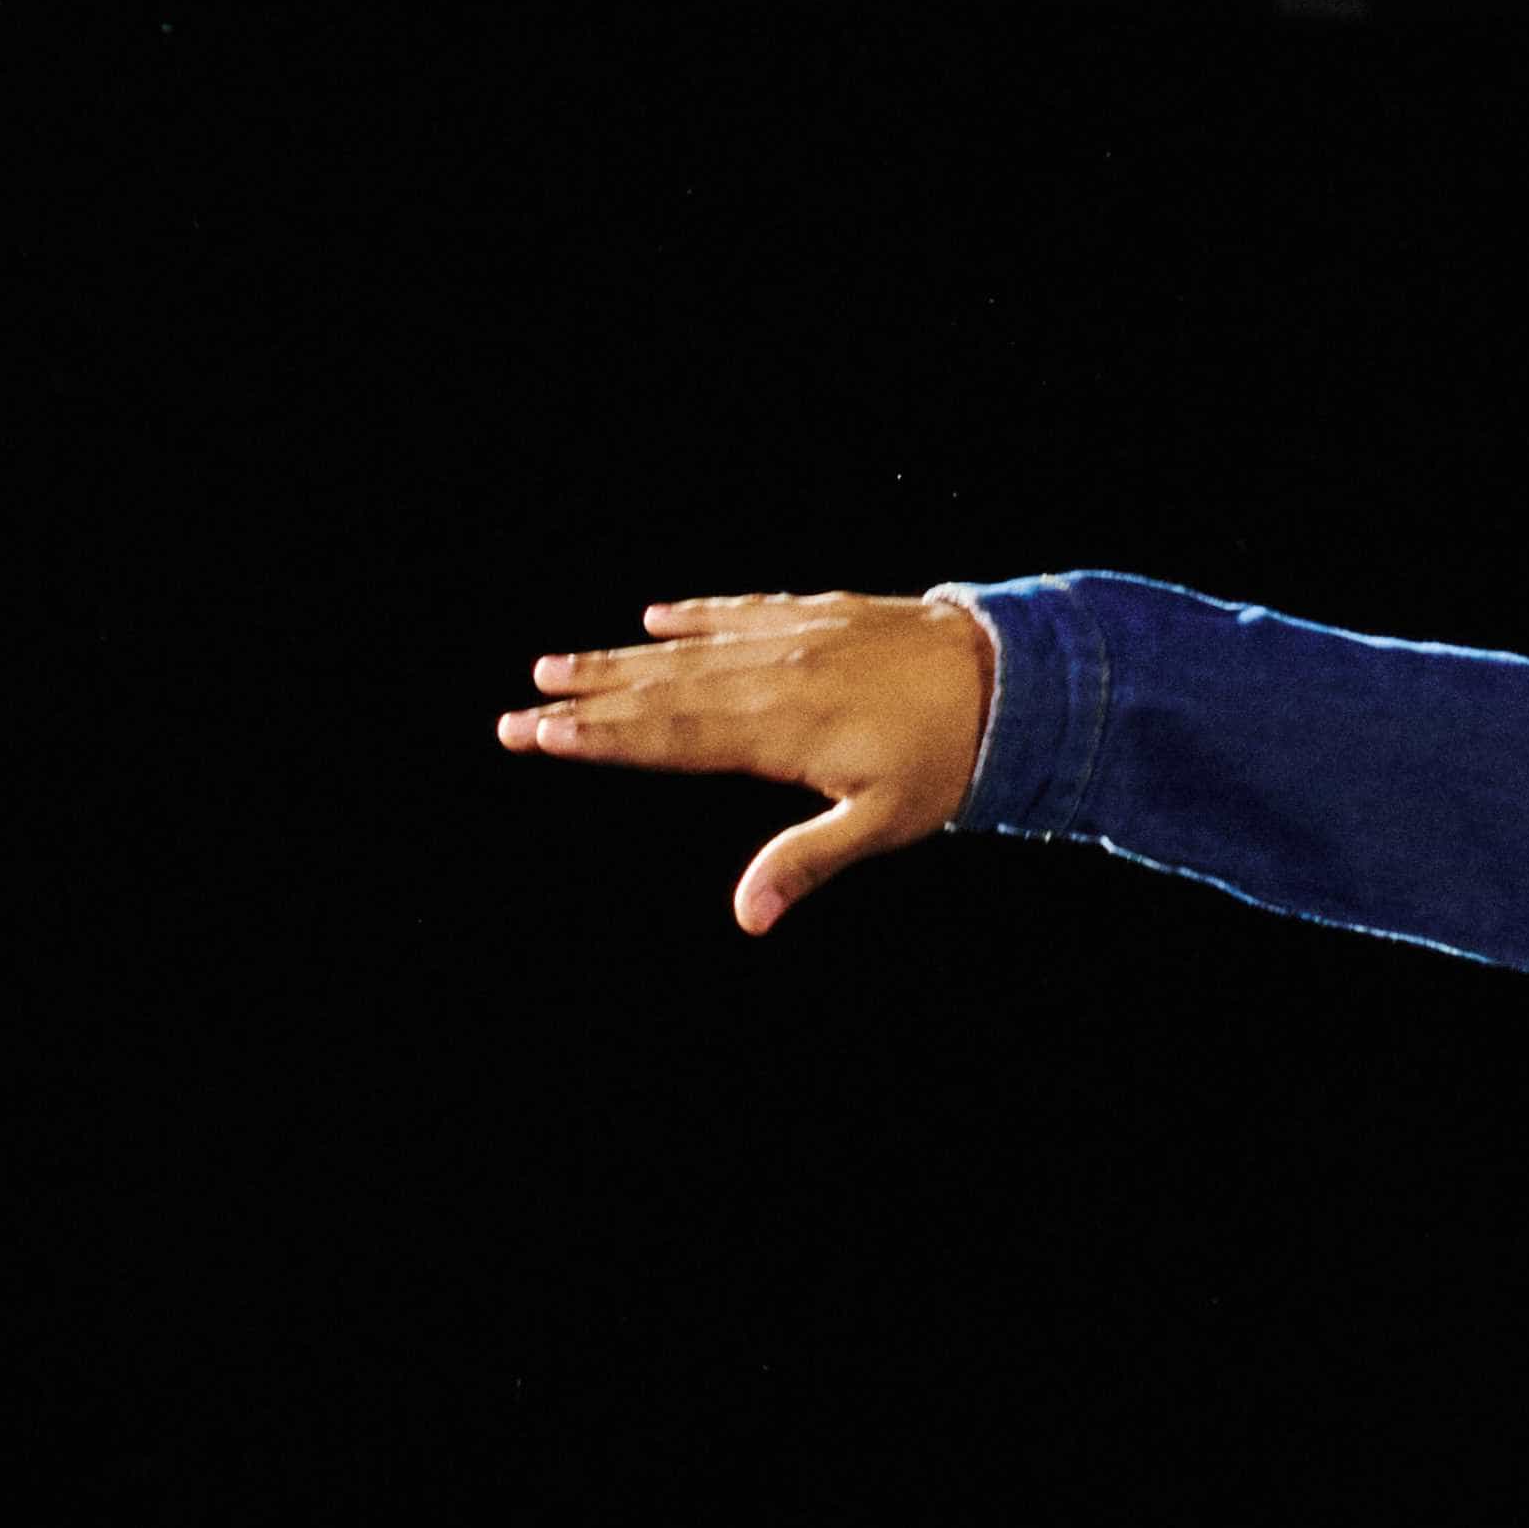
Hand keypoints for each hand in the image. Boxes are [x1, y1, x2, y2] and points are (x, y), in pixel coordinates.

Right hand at [496, 591, 996, 933]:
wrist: (1014, 673)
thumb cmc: (952, 758)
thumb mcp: (884, 823)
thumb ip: (807, 860)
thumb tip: (747, 916)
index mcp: (778, 731)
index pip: (670, 740)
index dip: (603, 741)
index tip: (540, 736)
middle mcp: (771, 677)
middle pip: (661, 694)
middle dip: (585, 704)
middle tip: (514, 712)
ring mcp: (793, 638)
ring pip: (689, 650)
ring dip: (621, 659)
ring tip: (557, 665)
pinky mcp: (821, 613)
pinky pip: (742, 611)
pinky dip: (697, 615)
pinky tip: (658, 618)